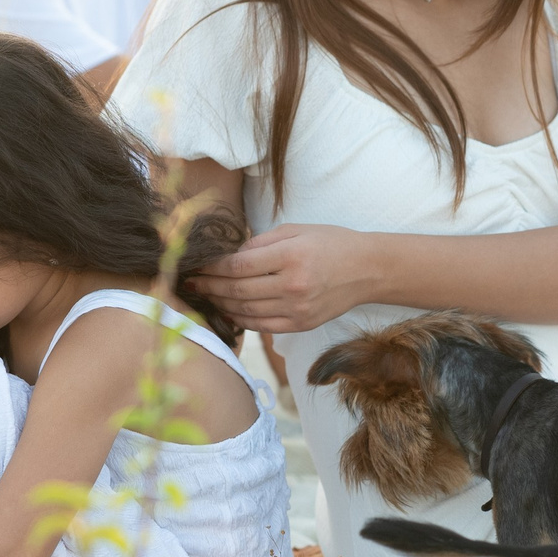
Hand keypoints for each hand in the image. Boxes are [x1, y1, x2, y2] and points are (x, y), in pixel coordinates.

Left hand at [187, 224, 379, 332]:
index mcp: (290, 256)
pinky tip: (228, 311)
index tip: (196, 265)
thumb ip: (260, 242)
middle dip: (208, 287)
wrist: (368, 270)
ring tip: (205, 296)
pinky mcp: (302, 325)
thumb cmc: (330, 243)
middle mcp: (293, 286)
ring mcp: (298, 309)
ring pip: (245, 311)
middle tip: (190, 283)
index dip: (211, 268)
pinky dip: (240, 320)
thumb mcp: (295, 230)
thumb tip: (229, 256)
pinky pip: (261, 326)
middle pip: (237, 291)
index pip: (238, 266)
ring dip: (220, 305)